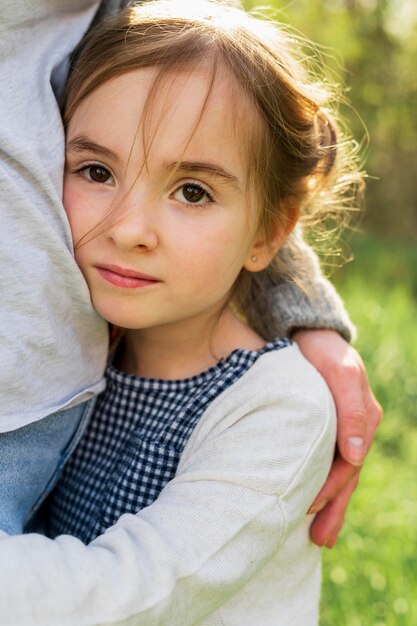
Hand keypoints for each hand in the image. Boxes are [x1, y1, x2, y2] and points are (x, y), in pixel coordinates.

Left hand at [292, 329, 381, 547]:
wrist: (307, 333)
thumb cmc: (322, 352)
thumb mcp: (339, 374)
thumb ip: (351, 410)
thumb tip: (357, 455)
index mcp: (363, 419)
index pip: (348, 465)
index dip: (330, 489)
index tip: (308, 508)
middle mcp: (355, 429)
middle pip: (346, 478)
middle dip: (332, 509)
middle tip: (317, 540)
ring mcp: (341, 430)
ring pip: (338, 475)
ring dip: (329, 506)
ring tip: (317, 538)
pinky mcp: (324, 428)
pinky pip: (326, 462)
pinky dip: (321, 485)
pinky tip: (310, 504)